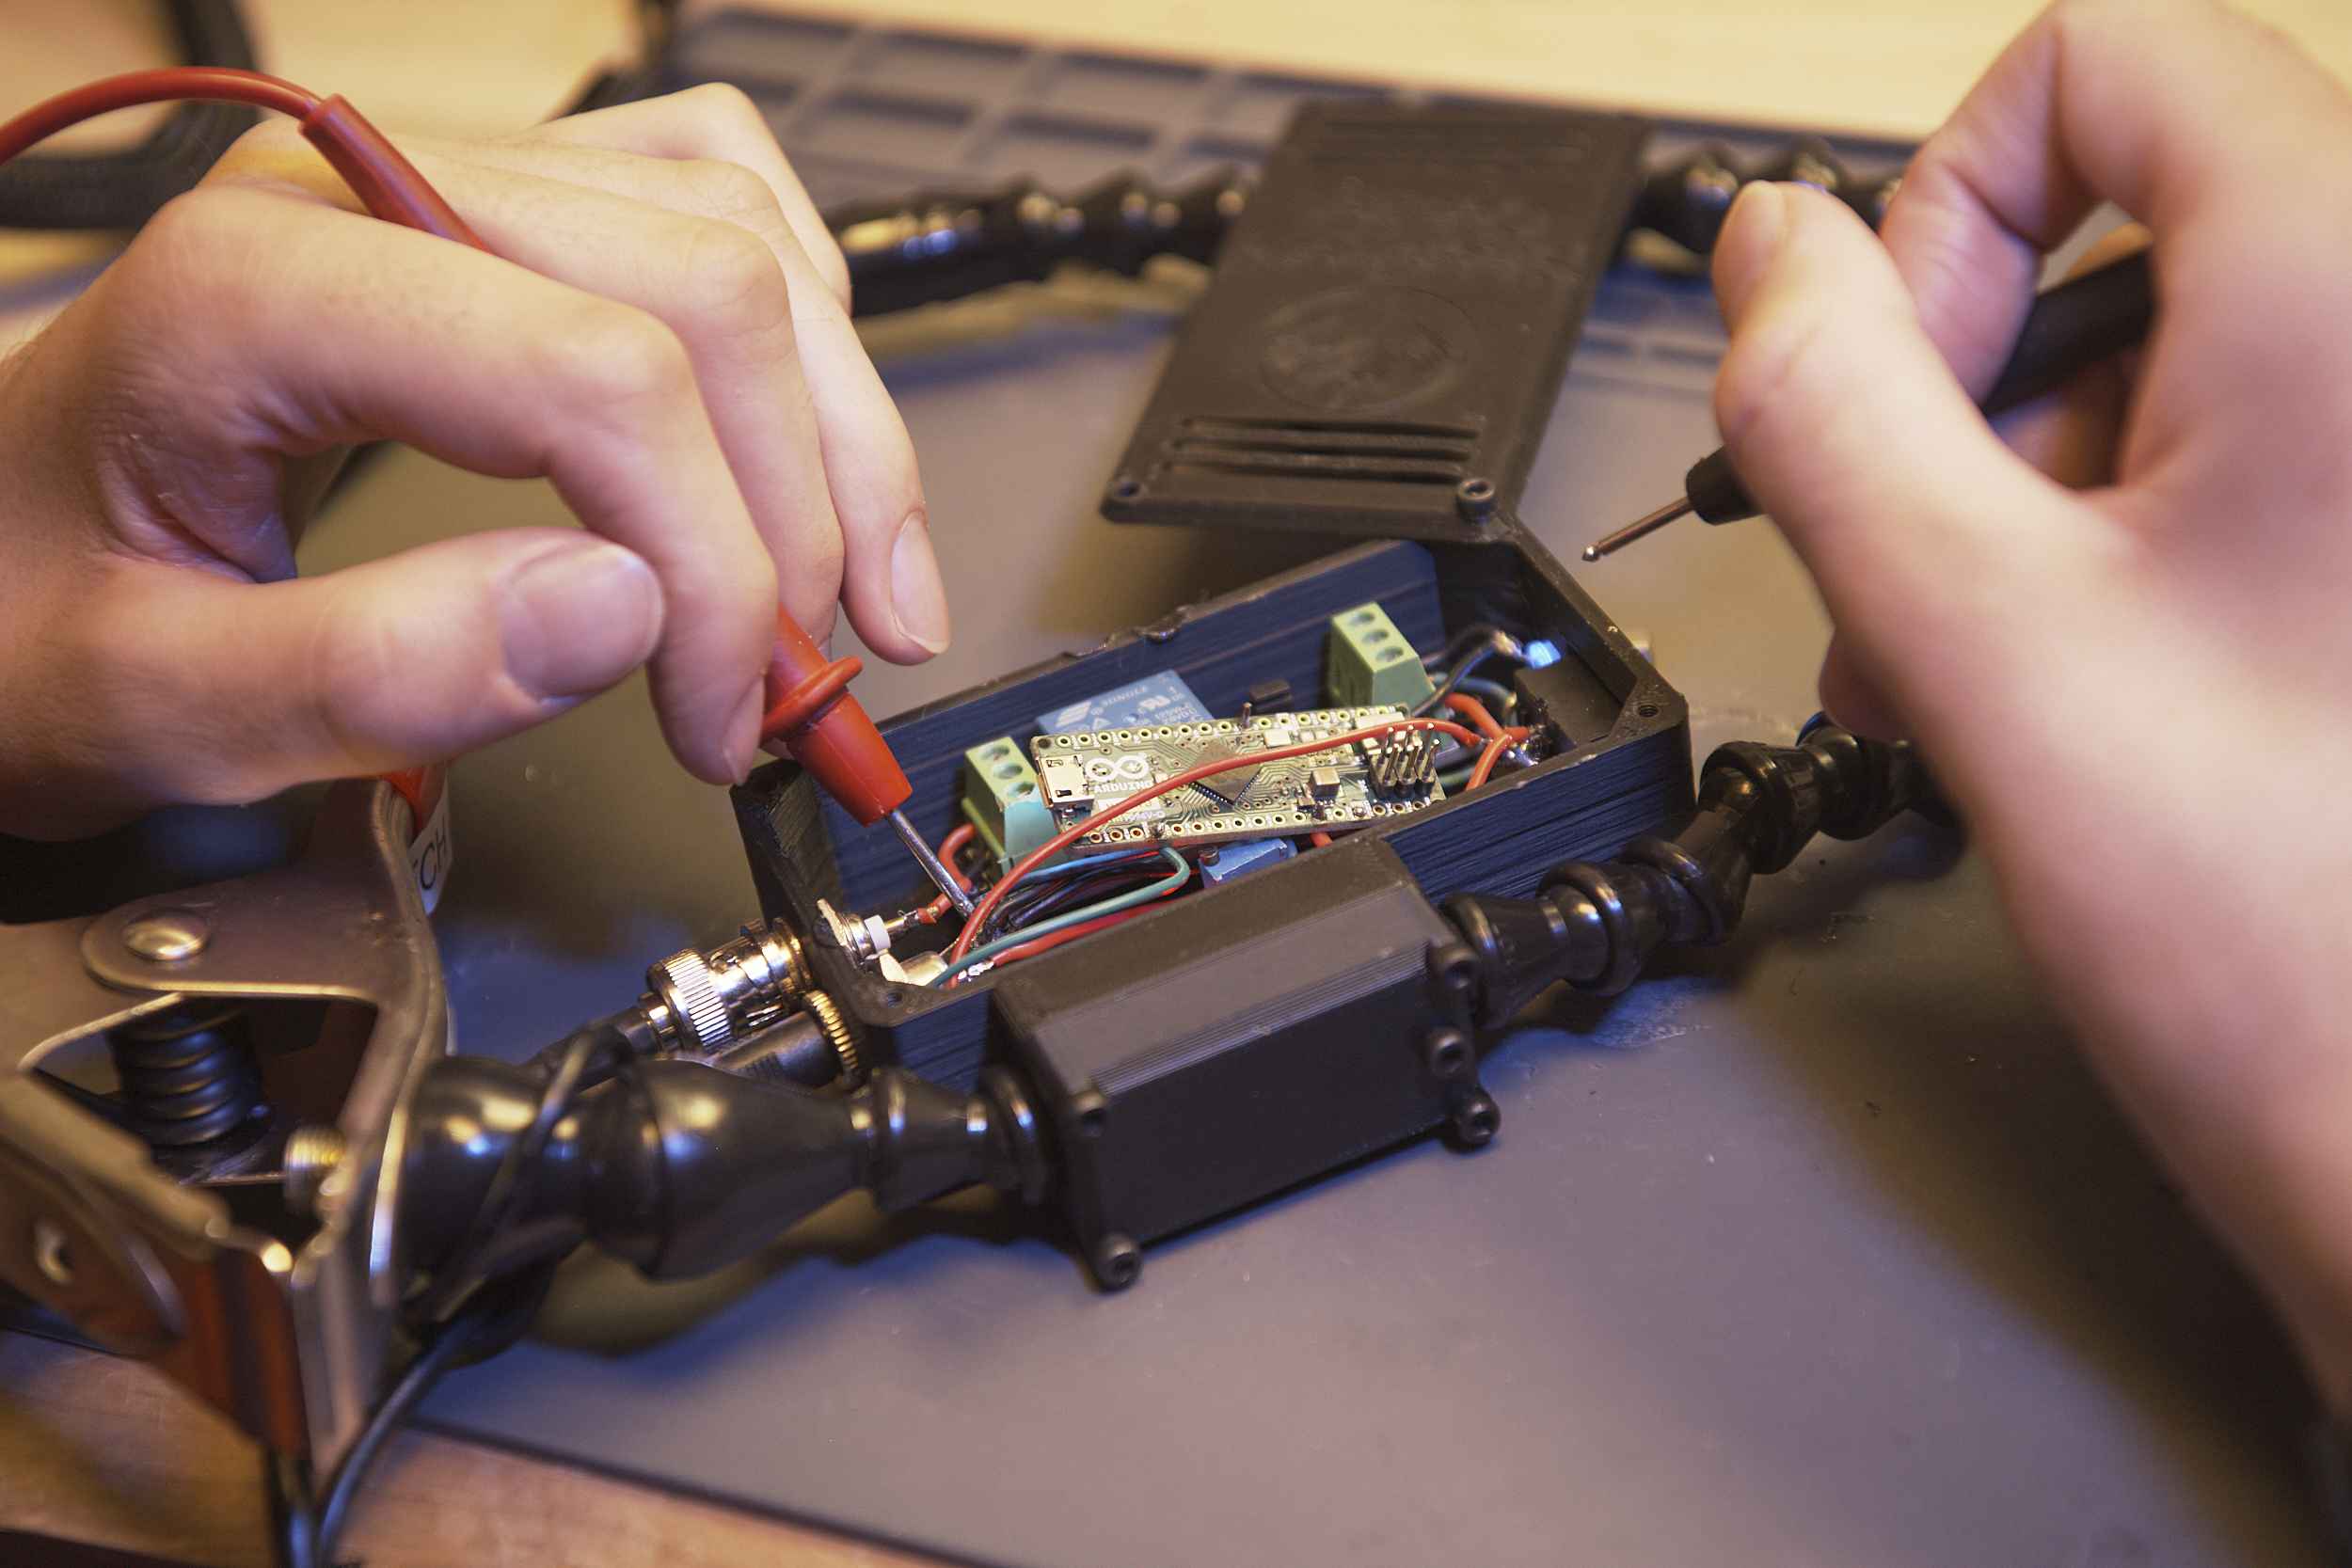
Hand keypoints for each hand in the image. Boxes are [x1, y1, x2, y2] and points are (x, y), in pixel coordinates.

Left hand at [0, 84, 946, 837]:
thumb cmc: (39, 608)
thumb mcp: (149, 702)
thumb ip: (372, 670)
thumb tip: (622, 617)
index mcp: (260, 288)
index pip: (596, 376)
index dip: (716, 563)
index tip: (724, 717)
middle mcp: (367, 190)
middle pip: (704, 285)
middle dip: (802, 505)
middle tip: (804, 680)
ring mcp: (442, 180)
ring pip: (736, 227)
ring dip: (835, 418)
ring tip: (858, 586)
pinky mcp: (493, 208)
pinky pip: (704, 189)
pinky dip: (796, 320)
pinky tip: (807, 433)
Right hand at [1708, 0, 2351, 1403]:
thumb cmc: (2304, 948)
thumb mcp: (1976, 641)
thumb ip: (1831, 411)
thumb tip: (1766, 260)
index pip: (2100, 61)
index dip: (1943, 202)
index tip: (1896, 385)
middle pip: (2137, 209)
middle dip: (1974, 382)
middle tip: (1914, 558)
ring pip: (2189, 343)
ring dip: (2035, 476)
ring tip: (1968, 660)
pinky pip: (2259, 446)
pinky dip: (2129, 529)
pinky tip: (2061, 675)